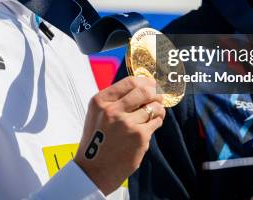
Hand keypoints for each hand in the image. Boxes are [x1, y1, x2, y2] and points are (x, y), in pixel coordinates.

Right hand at [74, 76, 165, 194]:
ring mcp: (127, 123)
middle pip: (145, 91)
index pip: (129, 82)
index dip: (144, 81)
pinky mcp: (139, 137)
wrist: (93, 170)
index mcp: (100, 101)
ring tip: (154, 113)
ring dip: (158, 109)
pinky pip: (156, 122)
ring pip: (154, 107)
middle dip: (155, 92)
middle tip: (158, 96)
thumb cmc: (98, 140)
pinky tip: (149, 126)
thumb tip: (143, 85)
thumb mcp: (98, 114)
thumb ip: (115, 99)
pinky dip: (156, 122)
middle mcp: (112, 110)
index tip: (151, 83)